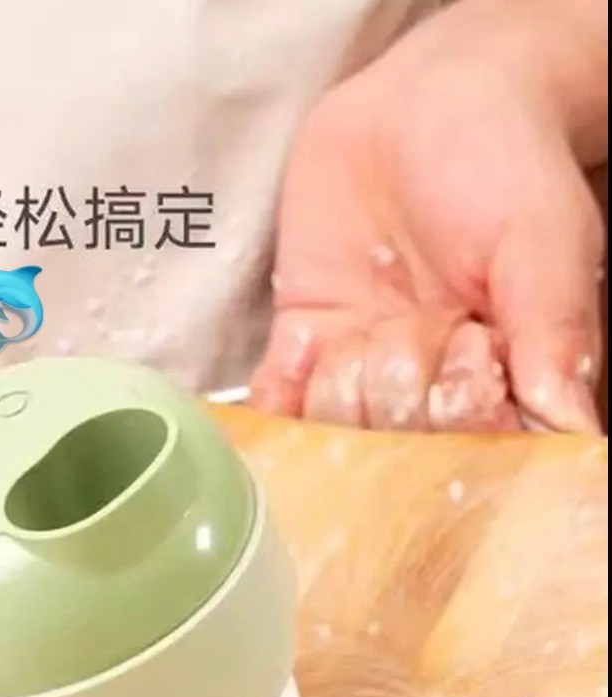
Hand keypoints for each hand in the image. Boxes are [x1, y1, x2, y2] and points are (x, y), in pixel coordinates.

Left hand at [251, 0, 606, 432]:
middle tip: (419, 324)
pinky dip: (270, 411)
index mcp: (499, 376)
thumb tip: (571, 428)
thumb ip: (554, 332)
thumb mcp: (545, 241)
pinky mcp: (305, 339)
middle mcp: (427, 384)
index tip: (463, 368)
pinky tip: (268, 416)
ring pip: (333, 426)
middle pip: (394, 444)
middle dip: (397, 392)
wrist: (428, 104)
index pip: (475, 448)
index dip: (459, 422)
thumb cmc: (507, 164)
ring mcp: (360, 365)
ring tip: (364, 329)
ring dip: (337, 389)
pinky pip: (279, 396)